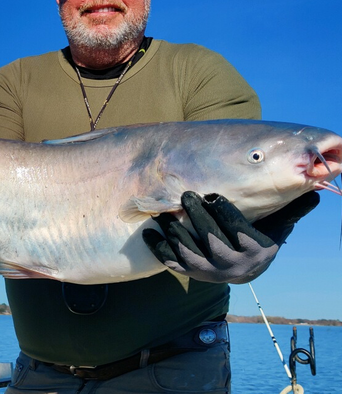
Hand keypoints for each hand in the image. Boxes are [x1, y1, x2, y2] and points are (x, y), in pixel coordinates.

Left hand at [142, 191, 319, 283]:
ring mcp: (209, 273)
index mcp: (255, 253)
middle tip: (187, 194)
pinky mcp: (190, 274)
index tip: (213, 194)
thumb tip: (315, 189)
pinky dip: (158, 249)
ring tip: (165, 211)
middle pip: (212, 241)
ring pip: (190, 254)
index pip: (240, 233)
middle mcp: (232, 267)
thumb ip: (291, 209)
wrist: (241, 268)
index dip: (225, 214)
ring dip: (175, 232)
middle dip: (198, 217)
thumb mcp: (276, 225)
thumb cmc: (258, 237)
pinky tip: (148, 233)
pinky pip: (172, 263)